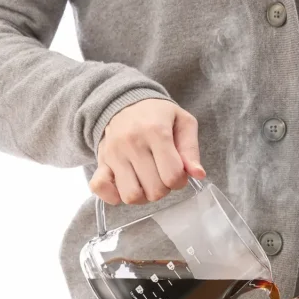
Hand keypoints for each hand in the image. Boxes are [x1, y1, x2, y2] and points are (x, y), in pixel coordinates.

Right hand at [90, 99, 205, 204]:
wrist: (123, 102)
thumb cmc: (157, 115)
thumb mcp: (182, 122)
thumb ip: (191, 149)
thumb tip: (198, 174)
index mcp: (156, 132)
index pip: (172, 176)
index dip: (180, 181)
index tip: (177, 172)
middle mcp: (132, 143)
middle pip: (154, 190)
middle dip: (164, 189)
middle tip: (162, 175)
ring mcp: (113, 153)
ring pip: (131, 196)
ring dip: (143, 195)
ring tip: (146, 182)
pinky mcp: (101, 161)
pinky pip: (100, 188)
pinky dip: (114, 196)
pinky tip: (126, 186)